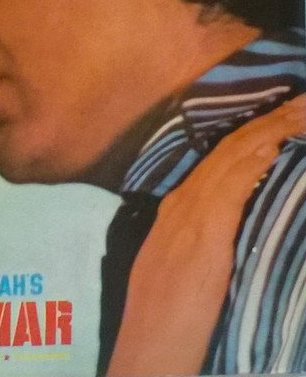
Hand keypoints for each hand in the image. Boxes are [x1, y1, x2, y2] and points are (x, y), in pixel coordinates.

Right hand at [107, 94, 305, 375]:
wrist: (149, 340)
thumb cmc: (163, 310)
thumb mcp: (173, 261)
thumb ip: (195, 233)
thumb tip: (220, 216)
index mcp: (176, 208)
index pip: (217, 159)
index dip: (249, 133)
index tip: (279, 115)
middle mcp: (183, 202)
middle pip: (228, 151)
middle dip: (266, 122)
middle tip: (299, 99)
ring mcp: (192, 214)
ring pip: (233, 159)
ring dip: (270, 131)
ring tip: (299, 110)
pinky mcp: (205, 231)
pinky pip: (233, 184)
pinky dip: (255, 160)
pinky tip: (277, 143)